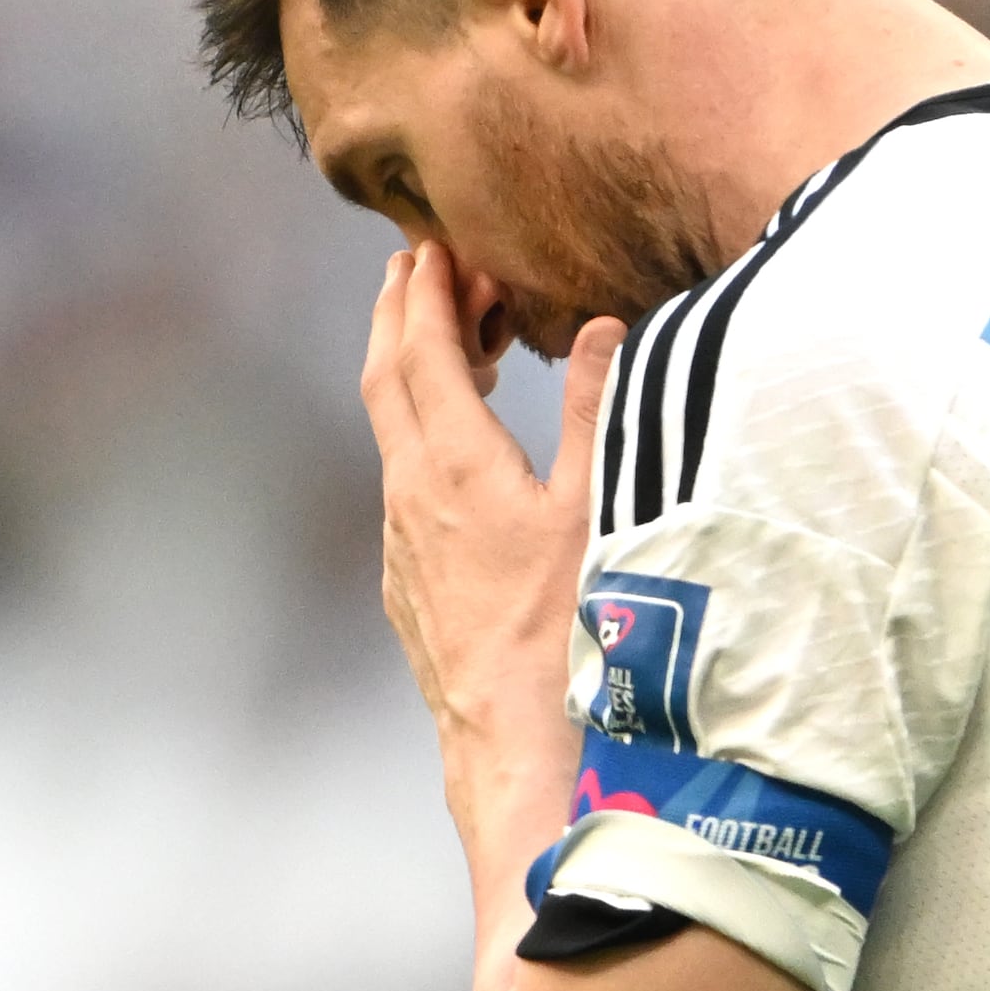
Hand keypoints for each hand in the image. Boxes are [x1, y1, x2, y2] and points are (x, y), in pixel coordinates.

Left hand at [359, 248, 621, 777]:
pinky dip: (420, 436)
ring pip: (393, 436)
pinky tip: (453, 447)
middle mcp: (411, 499)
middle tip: (412, 268)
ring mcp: (401, 545)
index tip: (430, 250)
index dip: (425, 295)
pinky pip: (403, 485)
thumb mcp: (598, 508)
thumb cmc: (571, 629)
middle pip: (387, 382)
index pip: (422, 354)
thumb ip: (595, 410)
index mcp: (454, 467)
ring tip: (444, 344)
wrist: (517, 740)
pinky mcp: (408, 583)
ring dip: (410, 377)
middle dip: (397, 317)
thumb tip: (602, 327)